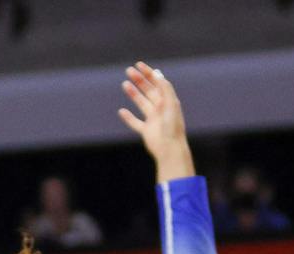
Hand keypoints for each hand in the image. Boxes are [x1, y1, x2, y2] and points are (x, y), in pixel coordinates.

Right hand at [117, 61, 193, 180]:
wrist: (170, 148)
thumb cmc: (173, 126)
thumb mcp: (171, 103)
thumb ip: (165, 88)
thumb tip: (157, 73)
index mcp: (168, 101)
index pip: (158, 83)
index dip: (149, 73)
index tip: (139, 65)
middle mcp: (161, 108)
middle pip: (148, 91)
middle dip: (139, 80)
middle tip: (128, 71)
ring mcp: (153, 119)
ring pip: (141, 103)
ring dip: (133, 94)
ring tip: (124, 84)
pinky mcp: (146, 131)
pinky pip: (135, 122)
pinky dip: (128, 117)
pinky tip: (121, 111)